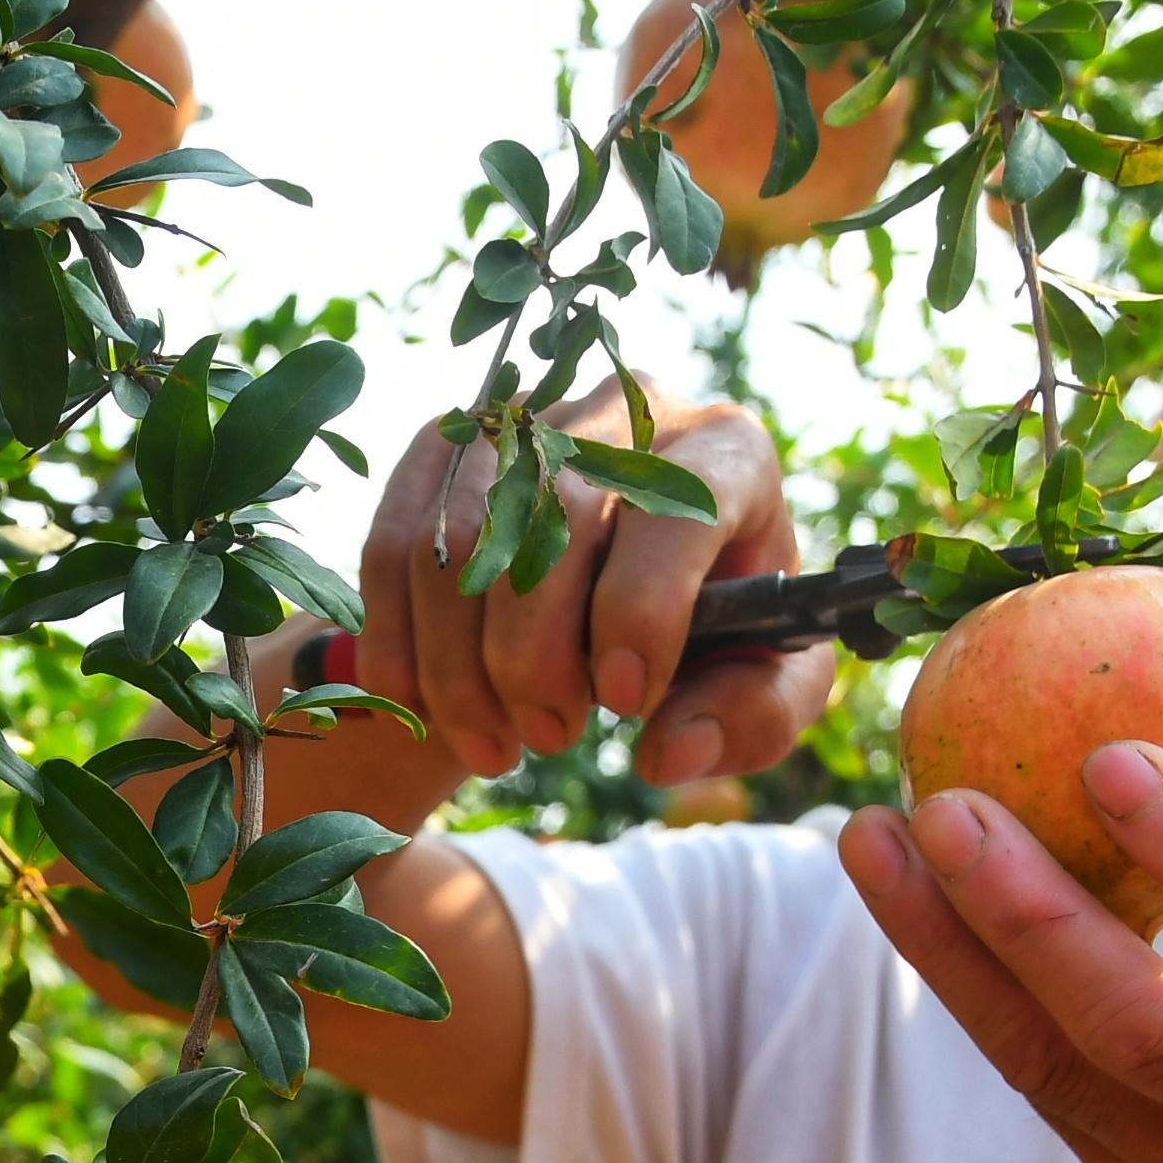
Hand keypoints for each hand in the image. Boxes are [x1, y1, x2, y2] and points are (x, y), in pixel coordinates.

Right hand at [356, 395, 835, 786]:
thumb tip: (670, 751)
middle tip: (550, 738)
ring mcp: (526, 421)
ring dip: (458, 668)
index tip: (625, 704)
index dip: (641, 618)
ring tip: (494, 745)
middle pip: (549, 523)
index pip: (672, 517)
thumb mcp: (768, 685)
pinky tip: (425, 707)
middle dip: (534, 658)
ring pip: (457, 541)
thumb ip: (751, 719)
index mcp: (727, 455)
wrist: (640, 589)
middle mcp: (626, 412)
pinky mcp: (450, 449)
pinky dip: (396, 644)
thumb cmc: (716, 636)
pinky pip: (393, 546)